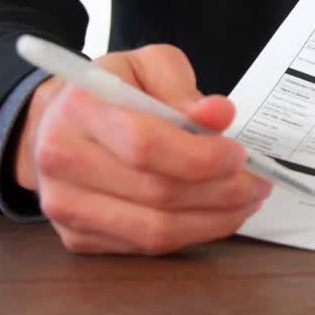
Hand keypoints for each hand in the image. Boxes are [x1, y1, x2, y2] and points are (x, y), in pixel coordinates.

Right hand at [12, 44, 272, 254]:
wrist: (57, 123)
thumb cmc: (111, 91)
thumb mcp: (146, 66)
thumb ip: (182, 87)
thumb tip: (219, 115)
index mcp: (78, 108)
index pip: (145, 145)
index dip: (201, 157)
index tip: (239, 155)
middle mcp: (62, 160)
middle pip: (157, 194)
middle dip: (221, 192)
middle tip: (257, 182)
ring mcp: (65, 206)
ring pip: (155, 231)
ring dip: (213, 220)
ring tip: (245, 201)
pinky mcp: (77, 237)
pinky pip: (146, 247)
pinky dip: (191, 234)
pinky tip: (214, 214)